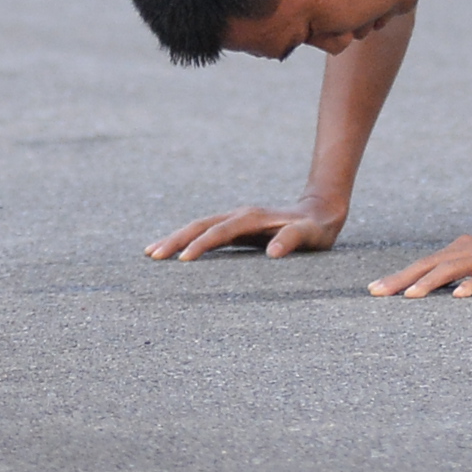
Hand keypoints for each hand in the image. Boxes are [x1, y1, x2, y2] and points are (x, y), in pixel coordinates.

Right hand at [148, 196, 346, 261]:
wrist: (320, 211)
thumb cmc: (316, 229)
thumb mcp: (311, 235)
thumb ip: (293, 240)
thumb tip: (273, 252)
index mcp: (253, 218)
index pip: (221, 232)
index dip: (201, 245)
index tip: (182, 260)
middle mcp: (240, 216)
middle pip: (201, 225)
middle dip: (176, 239)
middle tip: (152, 255)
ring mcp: (236, 220)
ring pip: (199, 227)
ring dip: (176, 238)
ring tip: (151, 252)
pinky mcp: (236, 229)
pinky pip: (206, 233)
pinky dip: (187, 240)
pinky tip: (174, 252)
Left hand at [368, 231, 471, 298]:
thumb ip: (454, 271)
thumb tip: (424, 288)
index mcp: (458, 249)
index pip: (422, 264)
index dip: (397, 276)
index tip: (373, 290)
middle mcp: (467, 250)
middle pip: (428, 265)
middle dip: (400, 280)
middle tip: (376, 294)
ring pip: (450, 270)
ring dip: (429, 283)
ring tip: (409, 297)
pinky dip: (470, 287)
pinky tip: (457, 297)